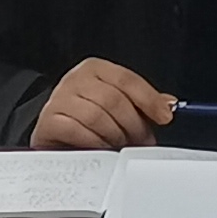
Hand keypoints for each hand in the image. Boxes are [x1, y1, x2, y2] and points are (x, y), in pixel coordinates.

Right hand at [34, 59, 171, 149]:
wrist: (53, 132)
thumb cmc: (86, 117)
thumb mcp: (116, 105)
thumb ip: (141, 103)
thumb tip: (168, 104)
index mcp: (95, 69)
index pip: (126, 79)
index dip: (149, 99)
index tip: (164, 116)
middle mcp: (75, 79)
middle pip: (113, 99)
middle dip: (133, 124)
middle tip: (142, 140)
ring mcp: (59, 98)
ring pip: (96, 116)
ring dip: (114, 135)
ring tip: (120, 145)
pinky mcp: (48, 120)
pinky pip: (76, 131)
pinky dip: (93, 142)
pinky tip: (101, 148)